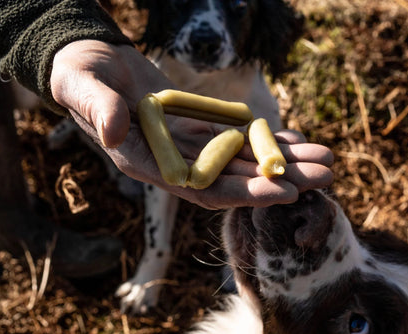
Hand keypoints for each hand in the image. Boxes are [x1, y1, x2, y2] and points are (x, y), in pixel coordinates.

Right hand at [50, 40, 333, 208]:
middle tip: (324, 177)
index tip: (285, 192)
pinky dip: (268, 142)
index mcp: (150, 164)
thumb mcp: (83, 87)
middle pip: (235, 180)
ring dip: (284, 163)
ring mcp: (192, 149)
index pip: (202, 189)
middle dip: (279, 181)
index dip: (244, 193)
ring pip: (244, 162)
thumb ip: (98, 108)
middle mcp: (177, 164)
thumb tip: (114, 128)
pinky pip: (240, 140)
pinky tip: (298, 141)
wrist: (92, 68)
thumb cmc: (82, 78)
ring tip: (325, 161)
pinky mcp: (202, 130)